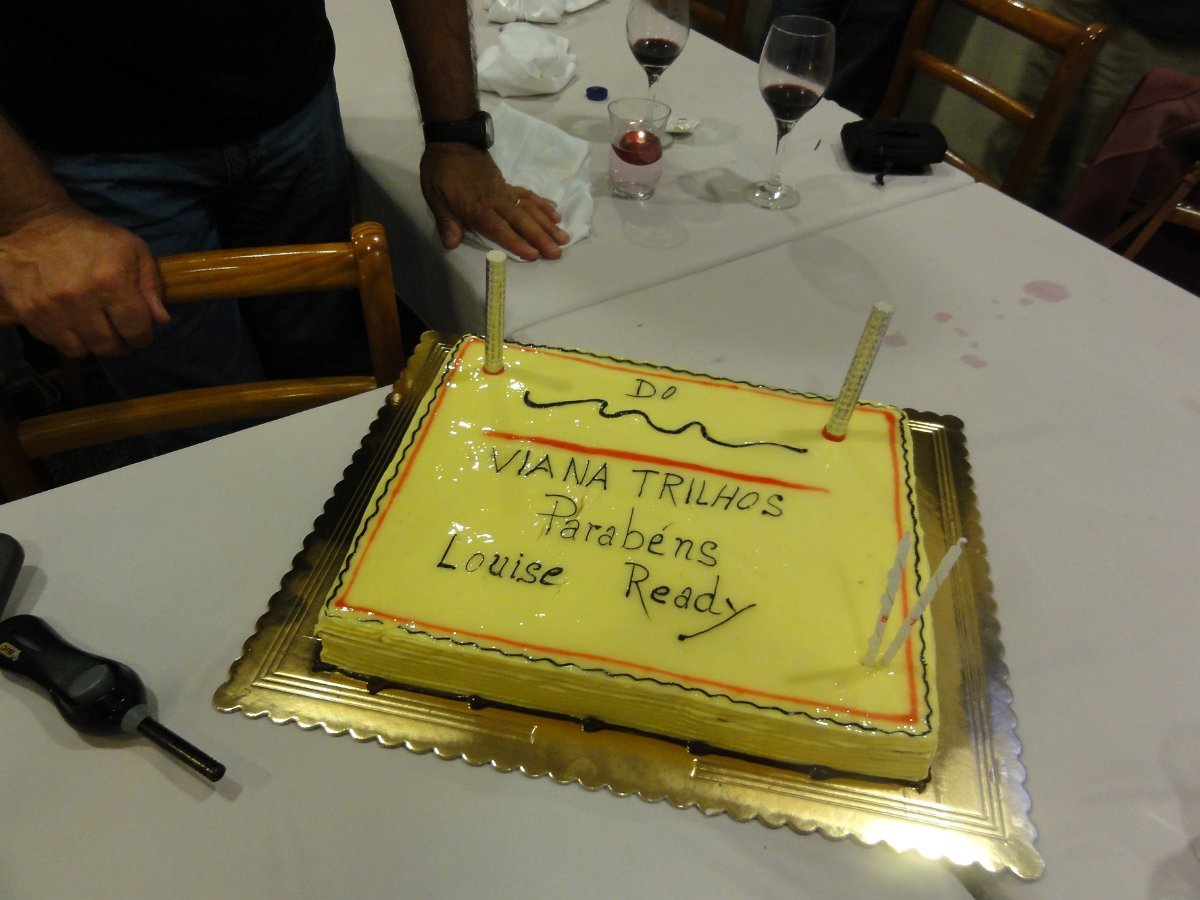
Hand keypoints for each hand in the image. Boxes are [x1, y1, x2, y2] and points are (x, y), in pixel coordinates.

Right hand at [0, 206, 168, 357]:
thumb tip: (160, 320)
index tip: (141, 332)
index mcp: (111, 281)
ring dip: (94, 344)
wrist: (32, 224)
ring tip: (96, 328)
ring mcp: (51, 309)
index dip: (143, 336)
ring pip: (82, 351)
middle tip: (121, 334)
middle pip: (109, 346)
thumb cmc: (89, 235)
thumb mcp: (132, 249)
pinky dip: (68, 339)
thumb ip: (151, 285)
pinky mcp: (29, 314)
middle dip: (121, 344)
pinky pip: (56, 343)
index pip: (136, 330)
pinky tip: (73, 323)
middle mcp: (80, 299)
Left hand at [419, 143, 569, 260]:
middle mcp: (495, 200)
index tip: (533, 254)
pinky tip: (556, 215)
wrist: (453, 139)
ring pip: (530, 209)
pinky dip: (543, 205)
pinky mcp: (508, 184)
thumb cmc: (441, 171)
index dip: (516, 242)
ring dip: (547, 225)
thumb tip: (451, 244)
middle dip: (540, 237)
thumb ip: (446, 222)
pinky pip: (529, 195)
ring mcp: (504, 191)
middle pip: (521, 221)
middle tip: (557, 252)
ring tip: (563, 238)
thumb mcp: (434, 197)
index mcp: (476, 207)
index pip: (499, 228)